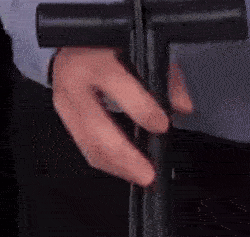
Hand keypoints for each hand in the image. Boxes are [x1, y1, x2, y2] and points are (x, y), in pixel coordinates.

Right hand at [51, 47, 192, 186]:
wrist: (73, 46)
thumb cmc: (109, 50)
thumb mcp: (139, 53)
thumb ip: (166, 78)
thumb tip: (183, 106)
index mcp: (95, 61)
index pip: (117, 85)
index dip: (141, 108)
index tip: (162, 126)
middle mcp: (75, 83)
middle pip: (97, 128)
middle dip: (126, 156)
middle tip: (148, 173)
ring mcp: (66, 104)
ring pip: (90, 145)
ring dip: (118, 167)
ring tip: (141, 177)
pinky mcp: (66, 122)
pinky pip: (87, 150)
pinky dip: (110, 165)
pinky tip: (127, 171)